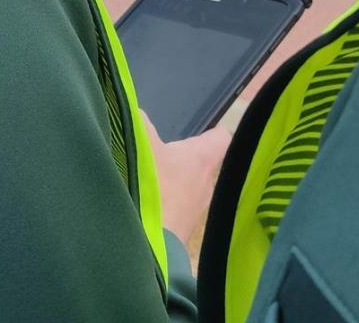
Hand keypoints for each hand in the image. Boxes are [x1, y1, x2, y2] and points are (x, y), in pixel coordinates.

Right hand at [143, 107, 239, 255]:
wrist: (145, 245)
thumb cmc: (150, 187)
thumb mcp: (140, 143)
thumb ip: (139, 122)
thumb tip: (137, 113)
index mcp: (203, 159)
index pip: (221, 138)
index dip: (211, 131)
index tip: (200, 128)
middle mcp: (207, 186)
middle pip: (205, 167)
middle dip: (187, 160)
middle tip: (164, 154)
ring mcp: (196, 213)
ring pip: (190, 191)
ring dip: (174, 186)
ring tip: (150, 180)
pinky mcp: (181, 234)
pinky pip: (177, 212)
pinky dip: (164, 207)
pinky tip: (143, 205)